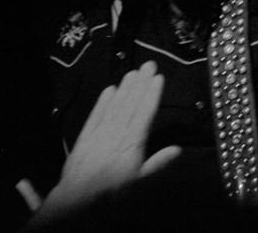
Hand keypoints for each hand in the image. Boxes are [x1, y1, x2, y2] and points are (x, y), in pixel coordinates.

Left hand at [43, 62, 180, 217]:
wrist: (79, 193)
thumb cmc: (113, 188)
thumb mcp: (140, 179)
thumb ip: (158, 162)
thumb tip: (178, 149)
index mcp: (133, 141)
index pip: (145, 112)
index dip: (152, 94)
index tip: (158, 77)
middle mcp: (118, 131)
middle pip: (131, 103)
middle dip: (141, 83)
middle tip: (148, 64)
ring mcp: (101, 130)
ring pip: (115, 105)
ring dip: (125, 87)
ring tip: (133, 72)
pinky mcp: (86, 134)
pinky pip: (97, 113)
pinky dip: (103, 100)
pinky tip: (110, 89)